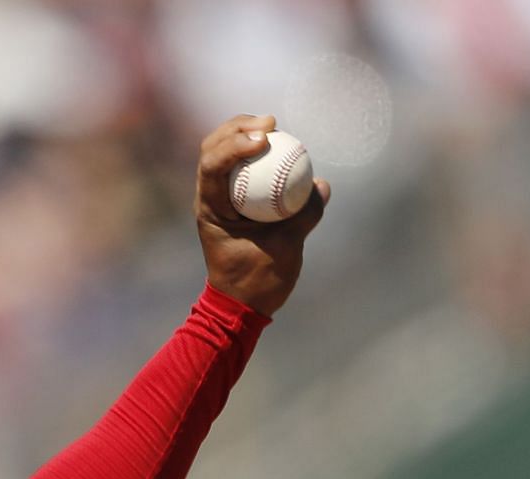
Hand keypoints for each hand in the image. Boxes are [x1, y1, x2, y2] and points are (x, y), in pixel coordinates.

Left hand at [195, 114, 330, 315]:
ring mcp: (220, 197)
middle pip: (212, 148)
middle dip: (238, 127)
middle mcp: (209, 198)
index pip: (212, 164)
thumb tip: (320, 185)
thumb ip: (304, 216)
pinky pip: (244, 167)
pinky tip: (281, 145)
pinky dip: (259, 153)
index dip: (235, 143)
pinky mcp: (235, 199)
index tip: (266, 137)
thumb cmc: (258, 281)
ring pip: (224, 153)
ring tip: (274, 126)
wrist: (242, 304)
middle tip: (271, 122)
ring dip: (245, 133)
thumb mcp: (285, 249)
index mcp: (210, 209)